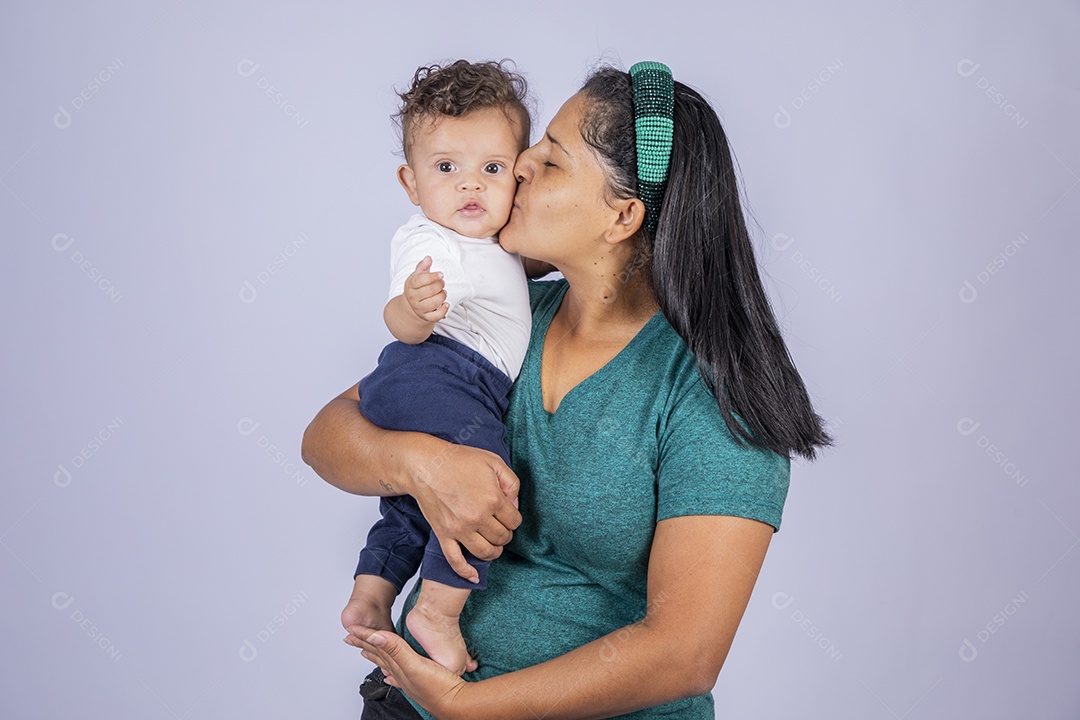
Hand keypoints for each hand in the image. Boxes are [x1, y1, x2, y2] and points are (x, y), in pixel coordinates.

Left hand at [346, 624, 468, 716]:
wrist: (458, 704)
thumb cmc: (439, 688)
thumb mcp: (415, 665)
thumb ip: (396, 650)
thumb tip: (375, 637)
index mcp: (399, 666)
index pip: (378, 648)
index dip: (365, 637)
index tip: (352, 630)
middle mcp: (402, 673)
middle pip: (379, 655)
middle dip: (365, 644)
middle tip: (351, 637)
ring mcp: (411, 679)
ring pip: (388, 663)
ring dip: (377, 655)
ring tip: (366, 651)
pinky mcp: (421, 682)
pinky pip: (400, 675)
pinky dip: (392, 672)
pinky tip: (390, 676)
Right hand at [405, 256, 448, 323]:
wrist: (412, 306)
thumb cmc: (417, 288)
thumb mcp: (417, 276)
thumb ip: (423, 266)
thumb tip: (428, 258)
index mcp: (410, 286)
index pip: (419, 281)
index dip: (432, 277)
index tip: (441, 274)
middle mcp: (414, 298)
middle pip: (428, 291)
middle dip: (439, 286)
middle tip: (442, 283)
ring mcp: (419, 308)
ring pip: (433, 304)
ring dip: (442, 296)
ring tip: (443, 292)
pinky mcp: (426, 317)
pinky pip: (435, 316)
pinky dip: (443, 310)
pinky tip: (446, 304)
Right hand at [405, 436, 521, 582]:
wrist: (426, 465)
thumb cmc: (459, 460)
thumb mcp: (494, 462)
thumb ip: (511, 482)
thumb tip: (514, 504)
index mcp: (493, 499)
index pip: (514, 521)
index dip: (513, 518)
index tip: (507, 513)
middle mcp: (478, 518)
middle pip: (502, 538)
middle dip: (505, 534)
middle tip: (500, 526)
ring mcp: (460, 529)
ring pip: (485, 552)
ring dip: (494, 552)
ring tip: (493, 544)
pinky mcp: (444, 535)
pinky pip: (456, 561)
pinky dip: (466, 572)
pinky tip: (473, 577)